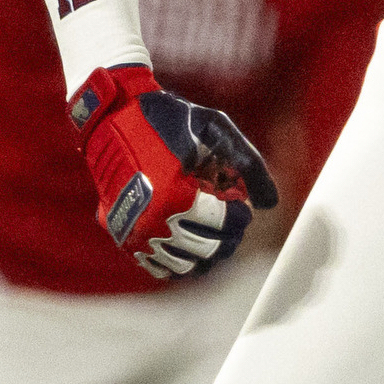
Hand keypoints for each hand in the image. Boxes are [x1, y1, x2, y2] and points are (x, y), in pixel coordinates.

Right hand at [70, 65, 277, 278]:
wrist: (112, 118)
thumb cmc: (169, 119)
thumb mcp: (217, 130)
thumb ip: (249, 165)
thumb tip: (271, 203)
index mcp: (176, 196)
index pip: (225, 225)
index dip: (241, 215)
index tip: (240, 201)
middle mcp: (152, 223)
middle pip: (209, 249)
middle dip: (228, 233)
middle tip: (229, 212)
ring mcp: (134, 234)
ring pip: (185, 265)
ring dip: (205, 249)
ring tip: (209, 223)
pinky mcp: (122, 237)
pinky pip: (157, 266)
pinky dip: (179, 257)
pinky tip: (188, 235)